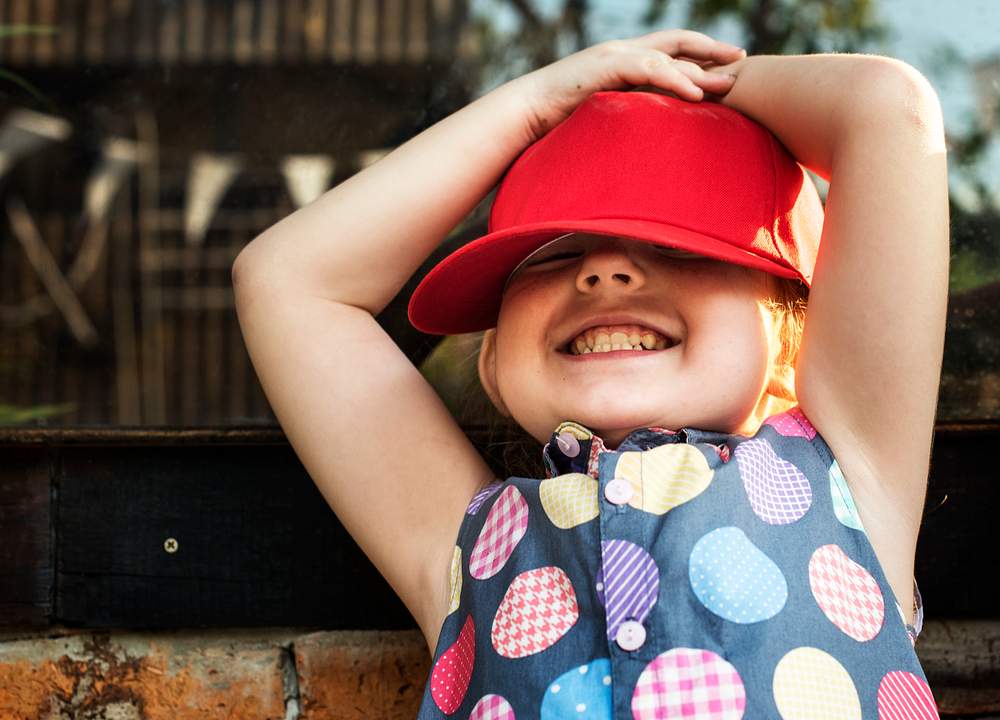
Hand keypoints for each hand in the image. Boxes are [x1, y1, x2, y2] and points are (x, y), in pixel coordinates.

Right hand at [513, 29, 746, 141]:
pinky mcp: (605, 67)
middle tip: (742, 59)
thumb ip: (627, 118)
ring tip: (728, 83)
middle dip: (711, 50)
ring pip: (667, 55)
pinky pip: (648, 69)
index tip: (729, 64)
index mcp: (623, 60)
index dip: (700, 54)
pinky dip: (674, 79)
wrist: (525, 113)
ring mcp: (614, 56)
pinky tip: (695, 93)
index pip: (669, 50)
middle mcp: (622, 51)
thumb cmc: (558, 122)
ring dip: (700, 69)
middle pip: (677, 43)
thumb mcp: (602, 117)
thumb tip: (648, 141)